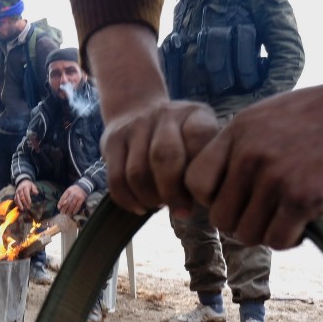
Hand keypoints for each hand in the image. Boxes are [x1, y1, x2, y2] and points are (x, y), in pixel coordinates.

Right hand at [14, 180, 37, 210]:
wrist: (22, 182)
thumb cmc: (29, 185)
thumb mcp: (33, 185)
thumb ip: (34, 189)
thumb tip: (36, 193)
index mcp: (25, 187)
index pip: (26, 193)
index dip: (28, 199)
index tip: (30, 203)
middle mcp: (20, 190)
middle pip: (21, 197)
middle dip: (24, 203)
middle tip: (28, 207)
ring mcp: (17, 192)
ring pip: (17, 199)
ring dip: (20, 204)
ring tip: (22, 209)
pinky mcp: (15, 195)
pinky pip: (15, 199)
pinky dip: (17, 204)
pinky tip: (19, 207)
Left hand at [57, 185, 88, 215]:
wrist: (83, 187)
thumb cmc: (74, 190)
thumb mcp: (68, 191)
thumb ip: (65, 197)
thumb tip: (60, 205)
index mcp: (68, 191)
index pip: (63, 197)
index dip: (60, 203)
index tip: (58, 208)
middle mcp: (73, 193)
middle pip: (67, 202)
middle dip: (64, 208)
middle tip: (62, 213)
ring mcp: (78, 196)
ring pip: (72, 204)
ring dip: (69, 210)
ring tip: (67, 214)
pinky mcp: (82, 199)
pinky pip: (78, 206)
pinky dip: (75, 210)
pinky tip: (73, 213)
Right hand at [87, 24, 218, 217]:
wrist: (138, 110)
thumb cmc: (181, 138)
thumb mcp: (202, 139)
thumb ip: (208, 163)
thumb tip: (210, 202)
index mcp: (194, 114)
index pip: (198, 138)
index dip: (200, 173)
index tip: (203, 198)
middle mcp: (164, 114)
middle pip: (164, 157)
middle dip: (173, 193)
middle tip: (181, 212)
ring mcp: (135, 125)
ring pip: (137, 173)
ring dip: (150, 198)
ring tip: (160, 205)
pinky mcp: (112, 140)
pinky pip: (116, 180)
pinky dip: (128, 200)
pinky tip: (141, 207)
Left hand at [185, 74, 322, 248]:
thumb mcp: (268, 115)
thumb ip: (241, 145)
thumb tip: (223, 181)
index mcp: (237, 132)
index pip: (195, 181)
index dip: (209, 199)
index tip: (231, 199)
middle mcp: (250, 156)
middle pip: (220, 217)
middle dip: (239, 224)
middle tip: (262, 217)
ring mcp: (276, 178)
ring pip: (247, 233)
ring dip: (265, 233)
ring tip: (284, 221)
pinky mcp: (304, 198)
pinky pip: (277, 239)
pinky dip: (288, 239)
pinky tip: (302, 225)